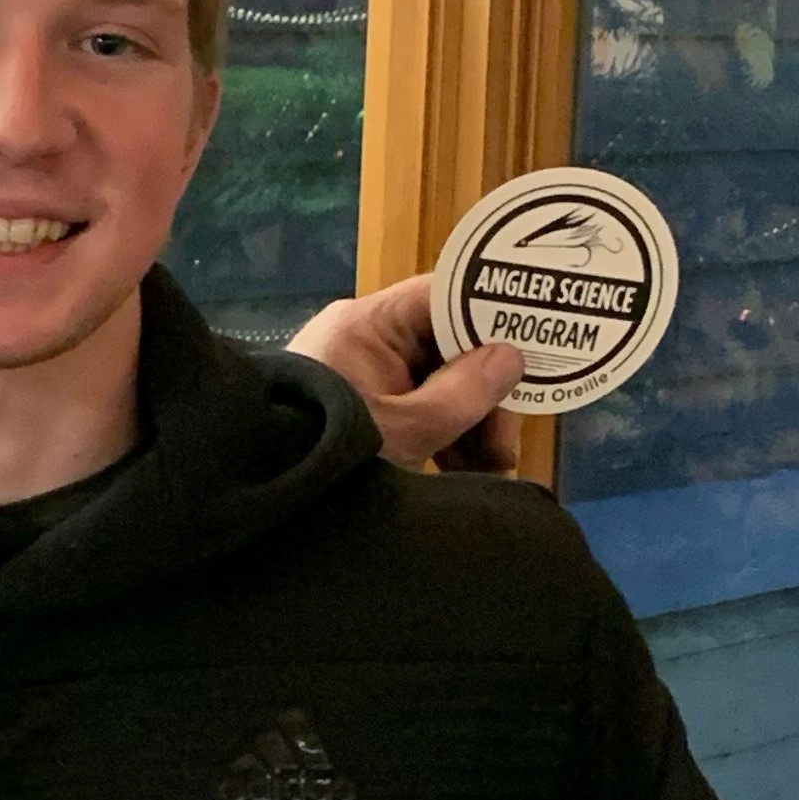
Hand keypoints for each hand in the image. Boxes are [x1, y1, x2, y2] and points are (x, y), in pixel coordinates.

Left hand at [288, 278, 525, 472]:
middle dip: (483, 394)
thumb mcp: (407, 430)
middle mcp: (361, 339)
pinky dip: (439, 438)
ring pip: (434, 384)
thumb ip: (464, 392)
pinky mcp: (356, 410)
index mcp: (366, 325)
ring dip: (468, 424)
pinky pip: (411, 410)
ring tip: (489, 471)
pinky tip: (462, 474)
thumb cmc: (334, 455)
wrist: (261, 504)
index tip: (538, 343)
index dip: (494, 316)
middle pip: (446, 347)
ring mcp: (357, 375)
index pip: (445, 295)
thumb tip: (510, 355)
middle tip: (506, 445)